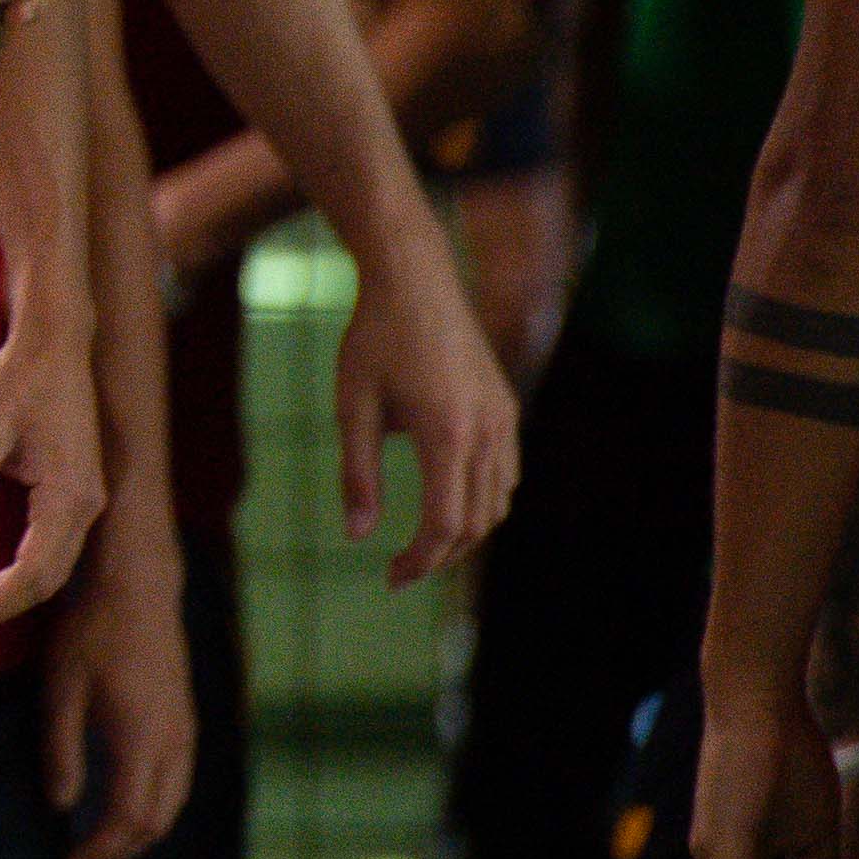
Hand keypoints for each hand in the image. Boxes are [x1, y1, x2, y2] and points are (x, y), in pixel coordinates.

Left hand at [0, 311, 105, 643]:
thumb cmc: (16, 380)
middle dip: (5, 607)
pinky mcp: (78, 486)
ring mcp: (87, 496)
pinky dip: (30, 567)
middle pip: (49, 578)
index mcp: (67, 497)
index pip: (32, 573)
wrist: (54, 342)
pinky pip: (58, 543)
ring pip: (57, 563)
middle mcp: (87, 503)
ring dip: (18, 590)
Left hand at [41, 537, 195, 858]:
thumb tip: (60, 806)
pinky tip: (129, 801)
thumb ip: (61, 752)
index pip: (128, 821)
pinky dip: (156, 805)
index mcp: (141, 743)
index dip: (99, 851)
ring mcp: (186, 730)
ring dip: (141, 830)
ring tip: (102, 841)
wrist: (137, 587)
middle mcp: (173, 744)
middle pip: (156, 821)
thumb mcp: (59, 692)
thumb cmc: (89, 635)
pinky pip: (178, 779)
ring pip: (173, 803)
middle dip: (120, 850)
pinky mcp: (186, 716)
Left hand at [334, 210, 520, 581]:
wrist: (415, 280)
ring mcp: (503, 420)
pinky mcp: (505, 408)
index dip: (419, 560)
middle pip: (477, 522)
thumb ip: (357, 474)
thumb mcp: (352, 406)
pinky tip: (449, 503)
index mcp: (447, 434)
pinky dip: (482, 500)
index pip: (445, 523)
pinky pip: (506, 473)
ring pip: (498, 502)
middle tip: (401, 572)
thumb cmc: (373, 339)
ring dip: (466, 531)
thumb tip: (357, 534)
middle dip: (441, 555)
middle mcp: (487, 432)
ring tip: (424, 545)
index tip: (390, 578)